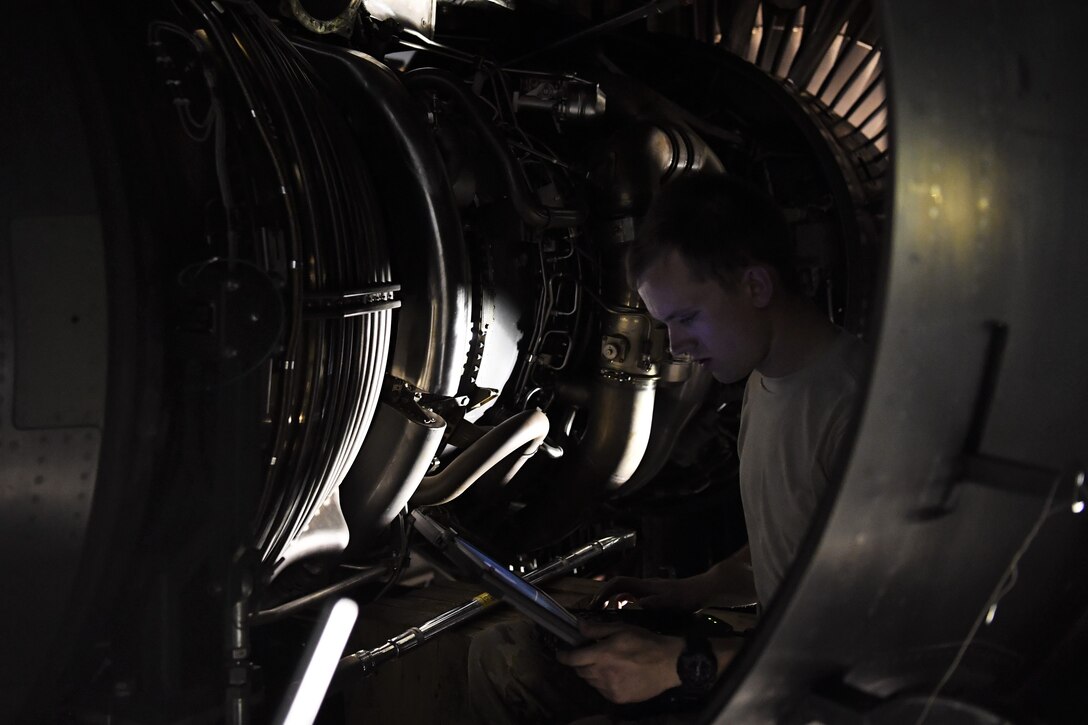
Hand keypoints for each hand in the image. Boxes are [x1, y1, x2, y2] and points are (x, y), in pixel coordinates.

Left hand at [555, 620, 683, 703]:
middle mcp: (603, 674)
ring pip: (591, 682)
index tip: (561, 653)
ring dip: (591, 673)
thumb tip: (578, 626)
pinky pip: (602, 690)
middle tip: (589, 654)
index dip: (564, 656)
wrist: (669, 665)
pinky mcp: (618, 699)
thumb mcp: (621, 629)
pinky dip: (602, 683)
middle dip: (580, 662)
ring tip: (605, 664)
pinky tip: (614, 674)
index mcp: (602, 655)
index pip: (573, 659)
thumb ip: (597, 629)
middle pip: (580, 671)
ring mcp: (610, 689)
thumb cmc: (645, 643)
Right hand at [589, 576, 705, 611]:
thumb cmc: (686, 597)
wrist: (701, 591)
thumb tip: (635, 604)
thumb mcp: (671, 602)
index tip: (594, 603)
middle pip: (616, 587)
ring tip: (602, 615)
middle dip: (602, 596)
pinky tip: (623, 616)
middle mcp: (643, 586)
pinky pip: (631, 599)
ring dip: (611, 601)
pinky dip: (622, 605)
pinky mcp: (652, 597)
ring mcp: (647, 591)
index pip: (618, 584)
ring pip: (623, 593)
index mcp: (644, 586)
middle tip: (591, 610)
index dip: (604, 592)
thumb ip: (654, 603)